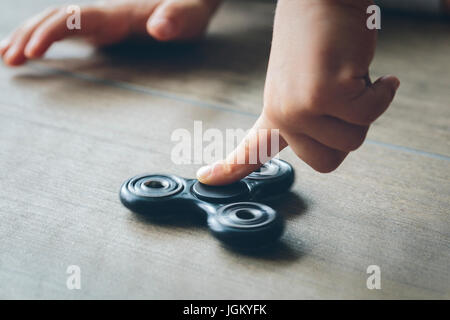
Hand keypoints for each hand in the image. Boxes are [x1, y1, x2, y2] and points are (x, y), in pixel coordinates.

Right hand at [0, 0, 220, 65]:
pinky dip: (45, 36)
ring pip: (56, 20)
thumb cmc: (193, 7)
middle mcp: (106, 12)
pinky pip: (67, 27)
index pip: (77, 18)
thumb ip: (176, 18)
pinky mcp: (105, 26)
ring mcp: (102, 18)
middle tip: (9, 59)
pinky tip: (29, 47)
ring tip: (6, 55)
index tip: (32, 52)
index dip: (52, 32)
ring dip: (29, 35)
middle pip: (57, 17)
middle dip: (30, 36)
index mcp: (121, 13)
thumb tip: (159, 27)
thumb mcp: (191, 15)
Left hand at [197, 0, 399, 184]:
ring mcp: (298, 107)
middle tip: (344, 94)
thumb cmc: (321, 35)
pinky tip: (374, 73)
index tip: (205, 179)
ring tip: (350, 74)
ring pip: (352, 141)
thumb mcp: (305, 82)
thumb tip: (321, 137)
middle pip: (328, 162)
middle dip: (349, 130)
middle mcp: (282, 114)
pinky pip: (368, 114)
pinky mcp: (322, 95)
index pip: (250, 149)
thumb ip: (309, 116)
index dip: (230, 169)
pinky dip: (382, 93)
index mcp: (276, 111)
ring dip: (365, 106)